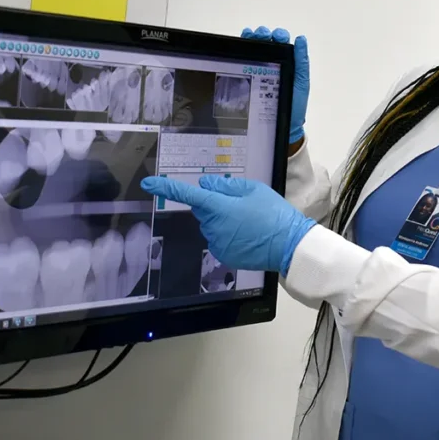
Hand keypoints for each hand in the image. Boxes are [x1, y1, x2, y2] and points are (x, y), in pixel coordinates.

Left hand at [141, 175, 315, 274]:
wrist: (289, 244)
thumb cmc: (275, 215)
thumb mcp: (254, 190)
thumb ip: (227, 187)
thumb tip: (206, 187)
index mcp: (220, 207)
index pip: (188, 196)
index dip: (166, 188)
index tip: (149, 184)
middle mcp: (214, 226)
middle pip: (204, 210)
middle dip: (216, 205)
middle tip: (242, 206)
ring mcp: (217, 243)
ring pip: (211, 225)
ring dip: (223, 221)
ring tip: (249, 222)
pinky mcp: (223, 255)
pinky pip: (218, 239)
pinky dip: (228, 235)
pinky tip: (247, 235)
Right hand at [242, 26, 308, 143]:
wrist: (283, 125)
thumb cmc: (294, 105)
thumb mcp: (302, 82)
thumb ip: (302, 62)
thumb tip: (301, 39)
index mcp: (286, 62)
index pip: (280, 43)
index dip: (278, 35)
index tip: (277, 36)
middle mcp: (272, 64)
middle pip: (264, 43)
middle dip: (262, 34)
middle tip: (262, 35)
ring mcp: (258, 70)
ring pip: (252, 49)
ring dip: (251, 38)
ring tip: (251, 35)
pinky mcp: (248, 77)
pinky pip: (243, 61)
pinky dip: (241, 50)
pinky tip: (240, 43)